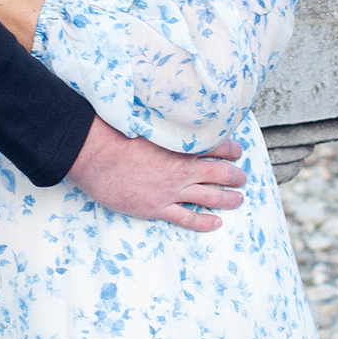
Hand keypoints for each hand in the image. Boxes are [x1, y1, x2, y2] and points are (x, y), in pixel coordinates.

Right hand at [68, 116, 246, 232]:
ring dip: (229, 199)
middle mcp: (182, 168)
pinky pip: (189, 218)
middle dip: (236, 176)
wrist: (95, 155)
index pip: (218, 146)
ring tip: (238, 200)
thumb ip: (163, 123)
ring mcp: (172, 190)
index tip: (237, 152)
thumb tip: (169, 115)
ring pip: (212, 197)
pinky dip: (206, 222)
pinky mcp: (158, 207)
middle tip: (242, 178)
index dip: (232, 150)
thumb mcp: (145, 120)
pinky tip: (216, 223)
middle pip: (222, 174)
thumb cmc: (114, 133)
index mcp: (180, 145)